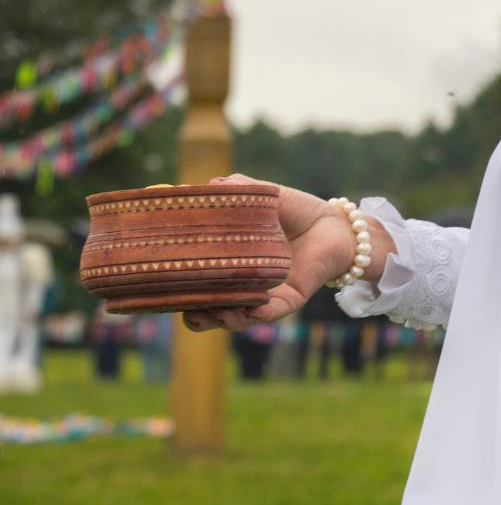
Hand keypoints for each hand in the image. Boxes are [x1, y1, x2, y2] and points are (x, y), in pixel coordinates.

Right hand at [182, 175, 389, 331]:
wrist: (333, 223)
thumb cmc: (291, 210)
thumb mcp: (259, 196)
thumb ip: (234, 189)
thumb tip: (205, 186)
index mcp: (228, 264)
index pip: (197, 284)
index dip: (179, 290)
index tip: (162, 288)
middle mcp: (242, 286)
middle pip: (212, 311)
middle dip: (198, 314)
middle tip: (188, 308)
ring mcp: (265, 296)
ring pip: (238, 318)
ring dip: (225, 318)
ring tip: (216, 310)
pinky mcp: (290, 300)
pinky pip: (272, 312)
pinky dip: (260, 312)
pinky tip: (252, 307)